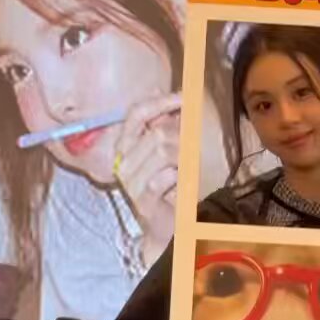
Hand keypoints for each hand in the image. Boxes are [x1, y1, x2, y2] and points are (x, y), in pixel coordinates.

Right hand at [114, 91, 181, 264]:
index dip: (160, 103)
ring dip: (184, 157)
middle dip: (181, 134)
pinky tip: (183, 183)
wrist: (168, 226)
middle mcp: (123, 161)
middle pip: (154, 131)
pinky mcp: (141, 200)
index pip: (136, 114)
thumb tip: (167, 93)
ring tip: (190, 167)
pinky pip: (164, 177)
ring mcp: (130, 181)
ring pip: (161, 151)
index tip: (184, 98)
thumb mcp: (169, 150)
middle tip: (196, 142)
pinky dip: (180, 177)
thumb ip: (166, 124)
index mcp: (126, 145)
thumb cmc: (170, 187)